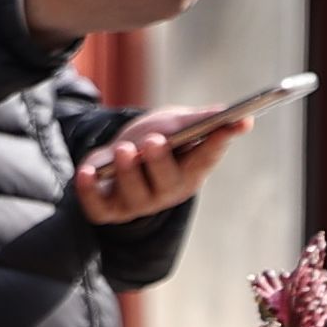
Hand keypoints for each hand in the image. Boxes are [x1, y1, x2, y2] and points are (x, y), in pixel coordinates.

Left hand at [73, 104, 251, 225]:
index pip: (206, 158)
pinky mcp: (107, 209)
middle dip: (160, 161)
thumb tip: (239, 116)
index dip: (217, 142)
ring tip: (123, 149)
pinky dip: (90, 190)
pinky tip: (86, 172)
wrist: (117, 158)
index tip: (231, 123)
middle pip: (167, 181)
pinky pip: (97, 206)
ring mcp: (137, 203)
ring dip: (128, 171)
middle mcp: (166, 191)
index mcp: (190, 171)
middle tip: (154, 141)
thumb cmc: (154, 139)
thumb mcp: (176, 124)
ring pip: (134, 193)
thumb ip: (201, 120)